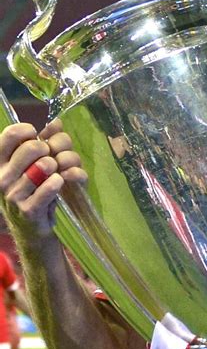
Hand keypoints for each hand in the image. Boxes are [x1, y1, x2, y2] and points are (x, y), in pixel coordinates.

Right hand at [0, 119, 86, 236]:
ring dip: (57, 167)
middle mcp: (1, 178)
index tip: (39, 137)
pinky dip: (59, 181)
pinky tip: (58, 183)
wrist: (33, 228)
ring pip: (45, 165)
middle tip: (51, 159)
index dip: (30, 130)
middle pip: (33, 147)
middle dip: (50, 149)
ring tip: (55, 174)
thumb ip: (41, 142)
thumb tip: (55, 121)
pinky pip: (50, 186)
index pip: (11, 134)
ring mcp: (13, 195)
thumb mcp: (32, 165)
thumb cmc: (34, 190)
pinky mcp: (29, 209)